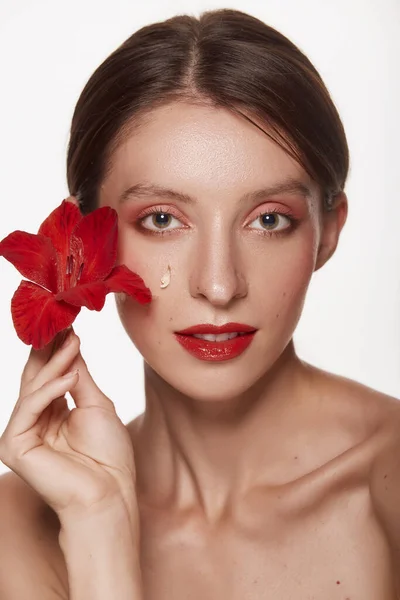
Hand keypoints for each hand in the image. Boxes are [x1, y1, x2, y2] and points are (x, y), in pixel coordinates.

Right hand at [0, 328, 138, 524]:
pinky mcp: (14, 446)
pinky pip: (29, 408)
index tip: (68, 322)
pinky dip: (51, 390)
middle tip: (61, 320)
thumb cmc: (108, 454)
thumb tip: (71, 343)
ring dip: (55, 363)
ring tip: (74, 341)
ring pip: (33, 388)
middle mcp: (34, 421)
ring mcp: (21, 434)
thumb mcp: (95, 404)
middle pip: (36, 378)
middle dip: (49, 349)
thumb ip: (78, 375)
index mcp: (52, 413)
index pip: (48, 375)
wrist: (110, 492)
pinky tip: (72, 376)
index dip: (57, 349)